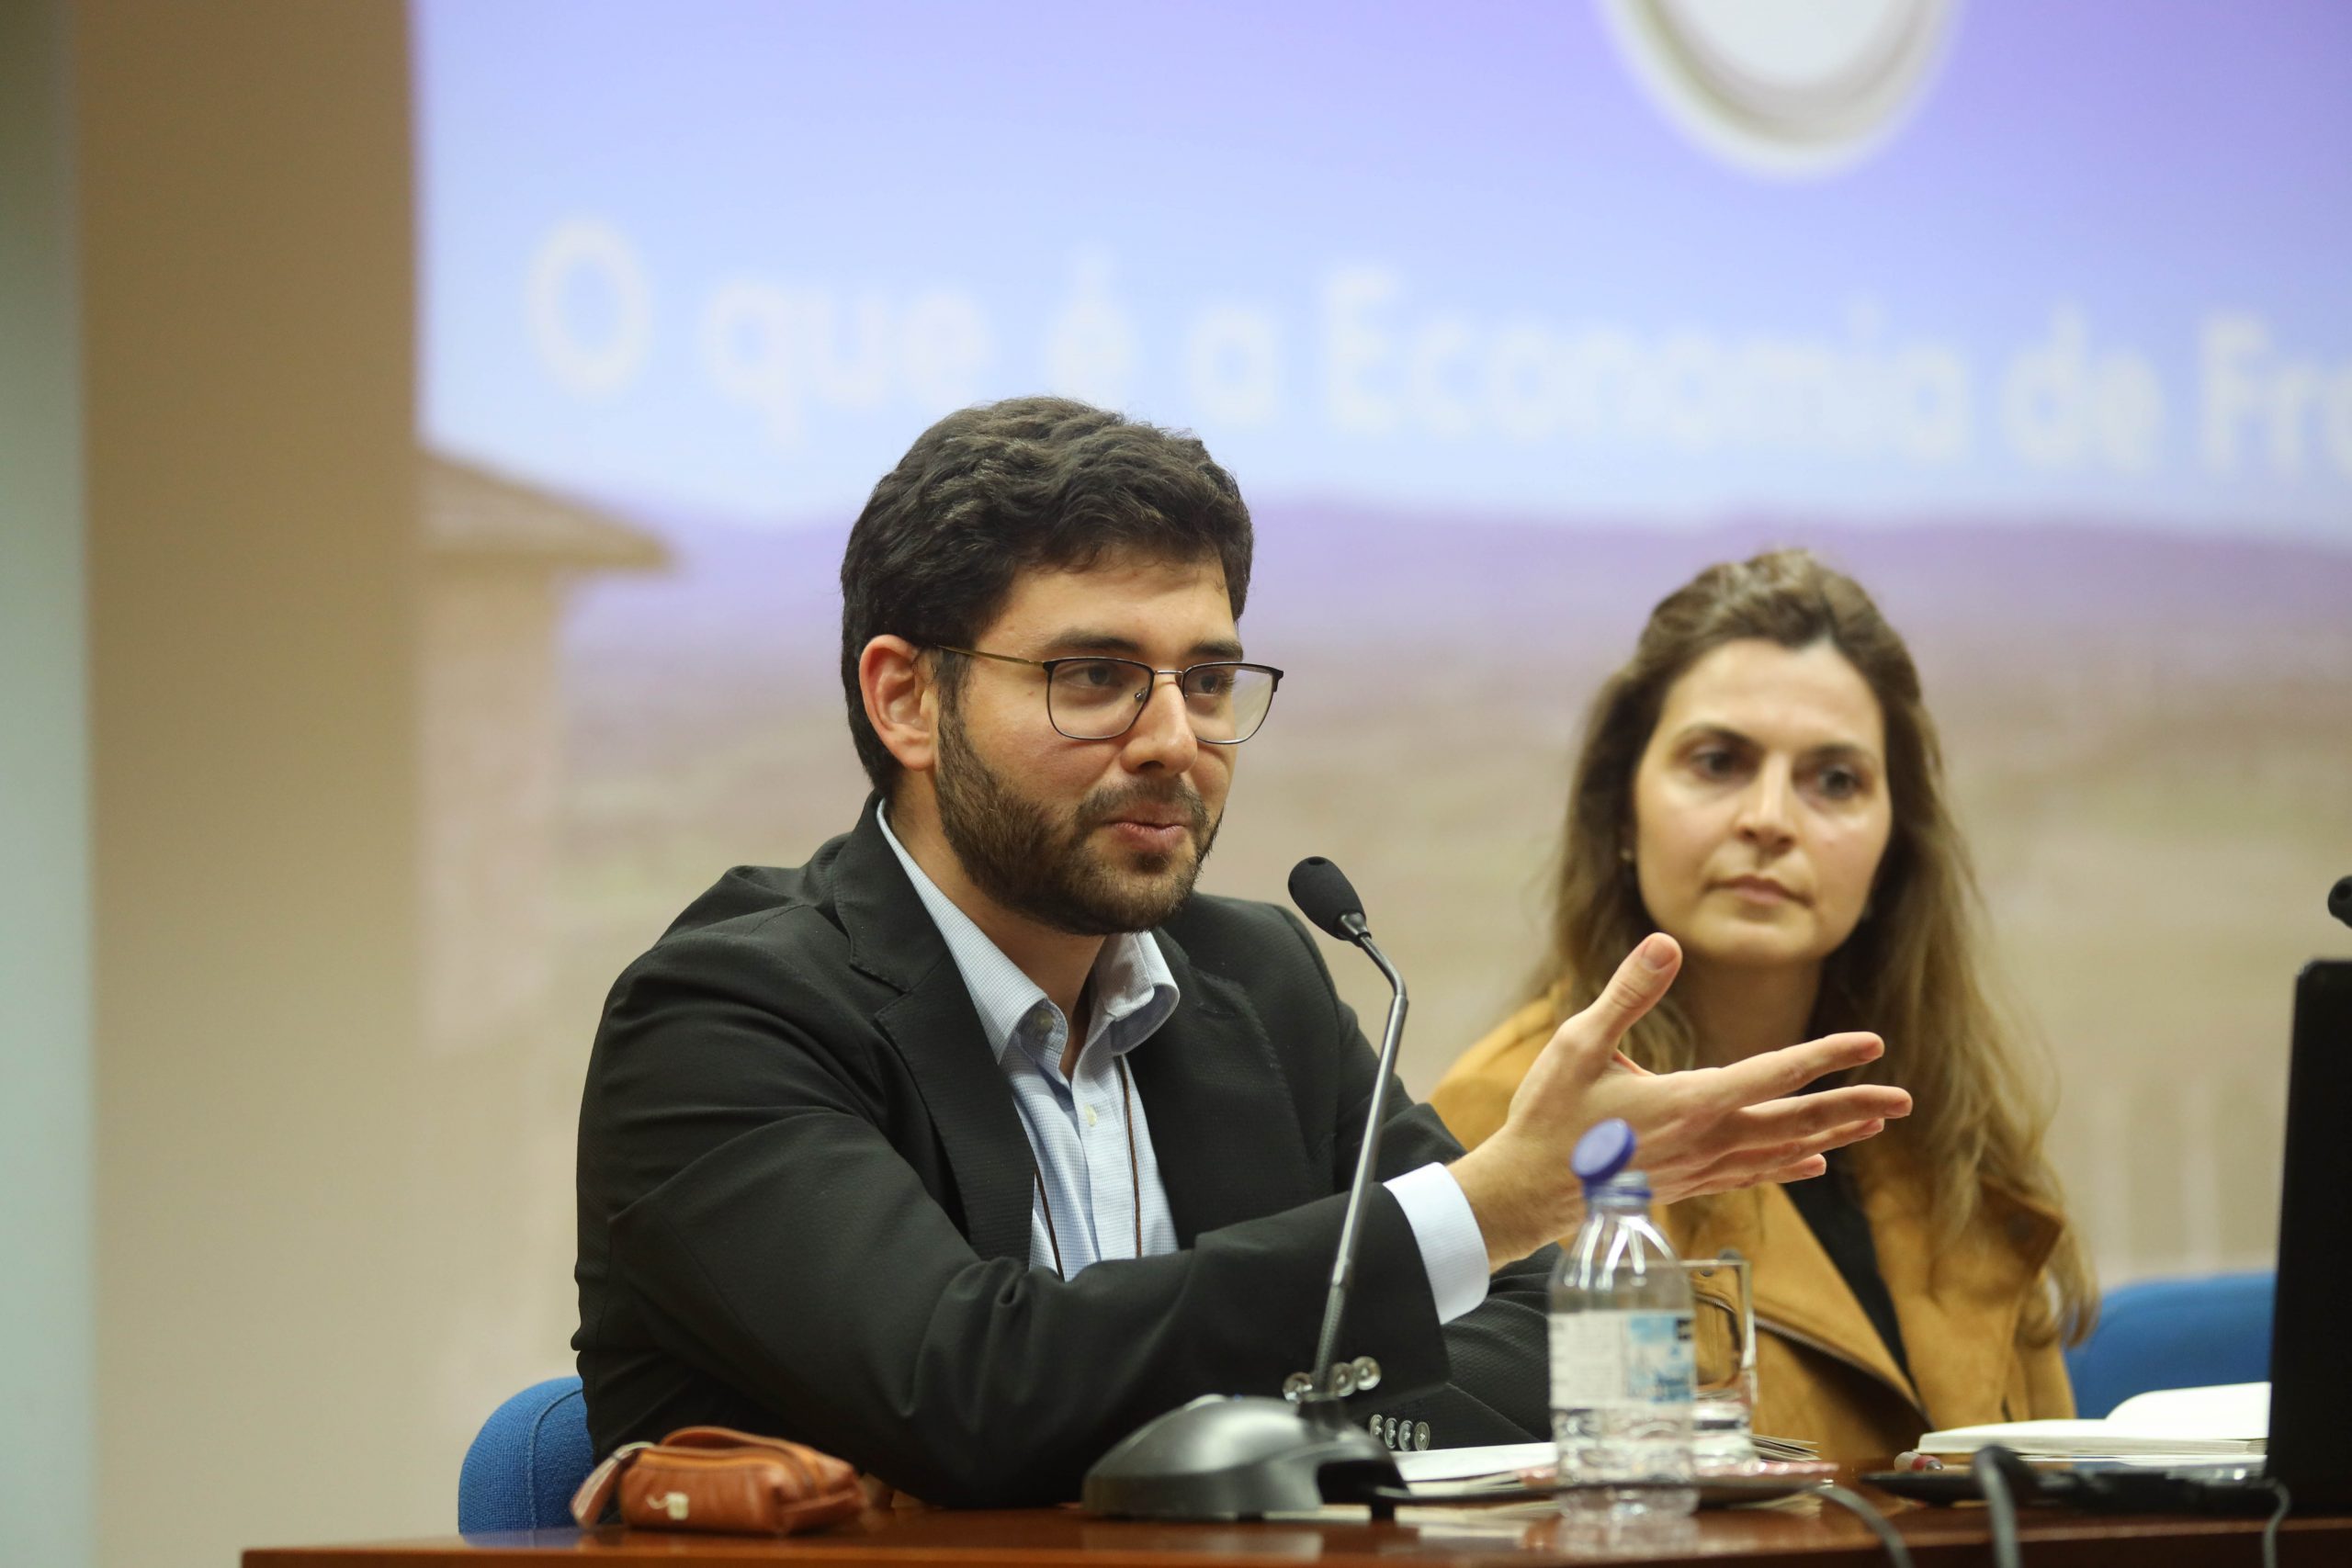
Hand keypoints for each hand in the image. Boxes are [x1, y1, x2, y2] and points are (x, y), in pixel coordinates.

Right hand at [1448, 932, 1911, 1267]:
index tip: (1873, 1043)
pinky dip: (1791, 1167)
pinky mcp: (1688, 1183)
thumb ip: (1628, 992)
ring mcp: (1701, 1167)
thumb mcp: (1579, 1043)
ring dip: (1833, 1134)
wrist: (1528, 1192)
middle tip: (1904, 1100)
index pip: (1777, 1074)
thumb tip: (1667, 943)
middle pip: (1798, 1122)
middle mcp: (1708, 1139)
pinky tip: (1814, 1165)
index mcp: (1691, 1101)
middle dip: (1854, 1106)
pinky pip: (1755, 1175)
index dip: (1828, 1056)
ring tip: (1874, 1124)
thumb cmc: (1550, 1116)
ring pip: (1784, 1152)